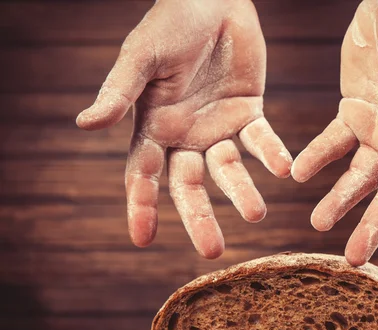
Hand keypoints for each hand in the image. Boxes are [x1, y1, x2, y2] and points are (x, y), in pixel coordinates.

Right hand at [77, 0, 291, 258]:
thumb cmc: (170, 23)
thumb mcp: (142, 56)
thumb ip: (119, 91)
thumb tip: (85, 123)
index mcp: (154, 127)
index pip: (145, 175)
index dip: (142, 206)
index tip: (142, 240)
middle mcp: (185, 136)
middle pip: (190, 185)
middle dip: (200, 216)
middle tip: (213, 251)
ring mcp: (218, 128)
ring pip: (229, 170)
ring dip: (242, 191)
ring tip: (256, 214)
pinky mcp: (249, 114)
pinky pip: (262, 141)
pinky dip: (272, 155)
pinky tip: (285, 170)